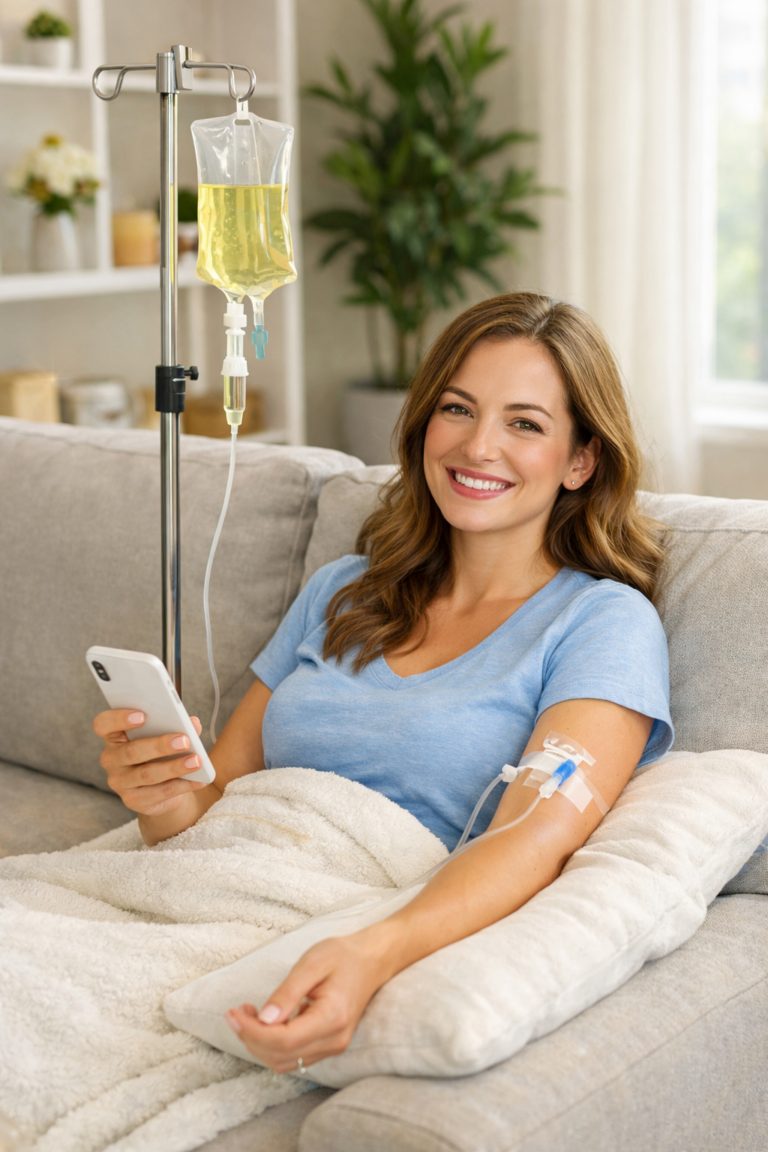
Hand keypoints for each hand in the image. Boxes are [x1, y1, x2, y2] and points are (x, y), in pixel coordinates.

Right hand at [93, 708, 206, 816]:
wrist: (162, 787)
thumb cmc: (161, 753)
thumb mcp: (167, 735)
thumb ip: (178, 725)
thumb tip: (193, 723)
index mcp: (114, 736)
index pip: (104, 724)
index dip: (119, 718)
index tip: (143, 715)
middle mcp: (111, 759)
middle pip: (132, 751)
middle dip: (160, 745)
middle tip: (184, 740)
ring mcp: (119, 782)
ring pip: (147, 774)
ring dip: (175, 767)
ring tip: (196, 761)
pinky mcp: (132, 800)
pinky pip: (159, 792)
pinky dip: (182, 785)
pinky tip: (198, 780)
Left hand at [224, 928, 394, 1073]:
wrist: (373, 960)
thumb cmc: (343, 956)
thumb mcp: (312, 963)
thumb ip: (287, 992)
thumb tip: (263, 1019)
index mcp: (332, 1018)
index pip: (283, 1040)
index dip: (252, 1032)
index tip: (232, 1014)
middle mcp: (334, 1040)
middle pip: (281, 1056)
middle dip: (250, 1038)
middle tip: (235, 1013)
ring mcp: (333, 1046)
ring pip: (285, 1062)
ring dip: (259, 1044)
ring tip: (247, 1016)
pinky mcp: (329, 1045)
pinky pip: (294, 1057)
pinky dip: (273, 1045)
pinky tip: (266, 1022)